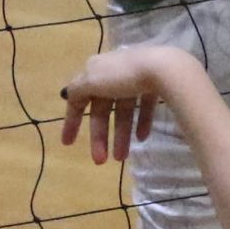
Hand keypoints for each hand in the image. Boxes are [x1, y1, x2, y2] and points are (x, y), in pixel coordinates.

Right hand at [58, 46, 201, 164]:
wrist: (163, 67)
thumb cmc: (122, 75)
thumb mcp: (91, 81)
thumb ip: (76, 90)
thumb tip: (67, 95)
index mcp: (95, 70)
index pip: (78, 99)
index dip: (71, 121)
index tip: (68, 144)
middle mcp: (113, 73)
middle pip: (102, 110)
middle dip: (100, 137)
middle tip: (100, 161)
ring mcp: (135, 77)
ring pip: (123, 111)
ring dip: (120, 135)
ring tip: (122, 158)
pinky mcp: (155, 82)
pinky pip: (144, 106)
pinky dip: (141, 123)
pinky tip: (142, 138)